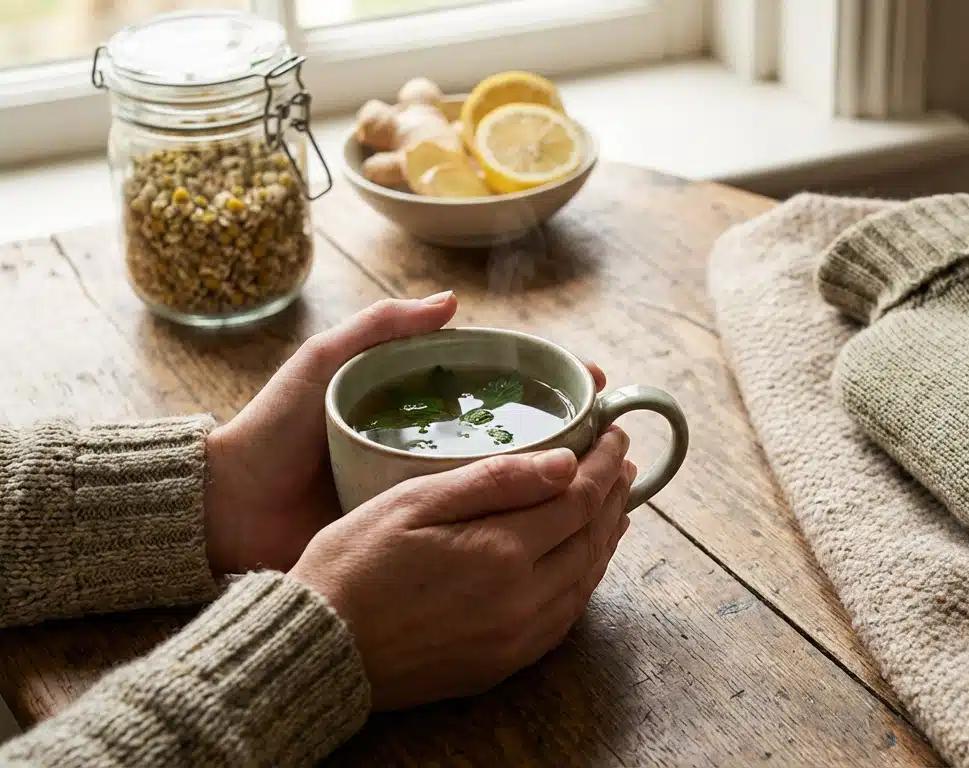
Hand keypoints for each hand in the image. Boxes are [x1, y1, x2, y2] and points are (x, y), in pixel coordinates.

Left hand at [203, 292, 608, 574]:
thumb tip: (451, 302)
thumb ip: (378, 329)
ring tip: (600, 483)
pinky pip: (470, 526)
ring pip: (501, 482)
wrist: (228, 508)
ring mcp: (424, 492)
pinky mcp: (413, 536)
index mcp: (416, 402)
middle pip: (513, 434)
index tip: (592, 381)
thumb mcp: (324, 364)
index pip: (499, 385)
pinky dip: (511, 524)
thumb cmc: (273, 430)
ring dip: (552, 482)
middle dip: (568, 433)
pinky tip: (550, 526)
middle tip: (612, 439)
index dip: (549, 382)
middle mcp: (430, 444)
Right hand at [290, 429, 634, 709]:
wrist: (319, 650)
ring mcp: (517, 637)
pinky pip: (565, 616)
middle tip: (622, 463)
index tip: (614, 434)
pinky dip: (585, 579)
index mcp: (501, 552)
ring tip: (614, 505)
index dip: (602, 463)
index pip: (578, 498)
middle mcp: (522, 599)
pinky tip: (583, 561)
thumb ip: (494, 481)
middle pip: (591, 538)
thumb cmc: (352, 565)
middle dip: (612, 495)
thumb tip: (566, 463)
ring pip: (586, 579)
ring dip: (605, 537)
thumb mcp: (412, 503)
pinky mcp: (504, 663)